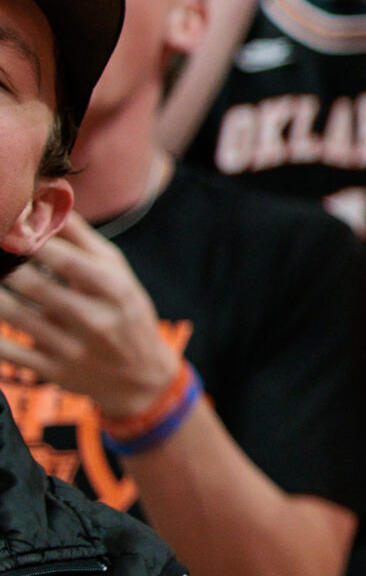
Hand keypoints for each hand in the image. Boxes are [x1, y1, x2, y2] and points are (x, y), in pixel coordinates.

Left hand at [0, 217, 182, 421]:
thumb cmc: (127, 312)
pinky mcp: (53, 372)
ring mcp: (72, 349)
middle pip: (33, 285)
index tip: (9, 228)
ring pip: (15, 317)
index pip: (64, 258)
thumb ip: (83, 239)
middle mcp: (94, 319)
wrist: (142, 377)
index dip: (30, 240)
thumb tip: (51, 198)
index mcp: (113, 289)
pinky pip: (9, 352)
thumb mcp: (119, 273)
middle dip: (5, 265)